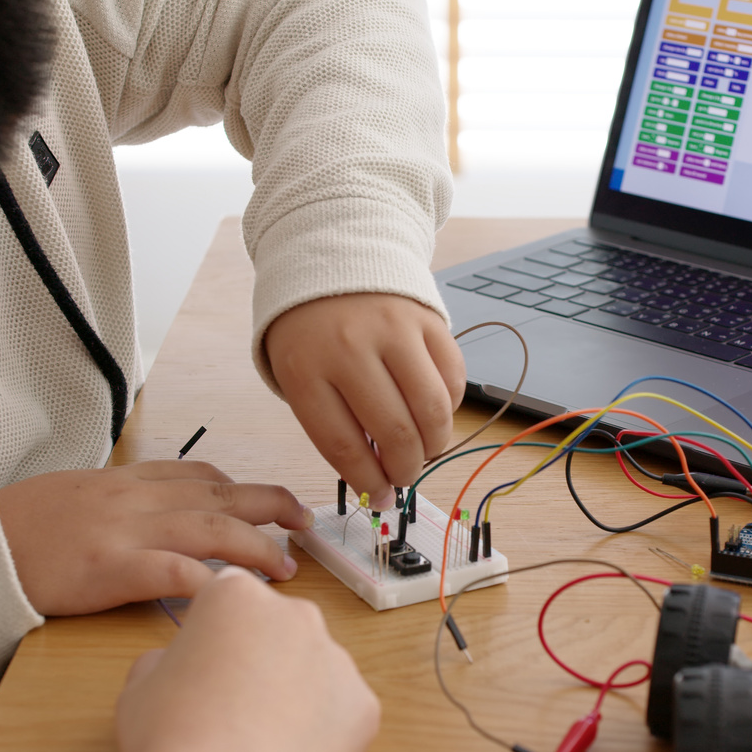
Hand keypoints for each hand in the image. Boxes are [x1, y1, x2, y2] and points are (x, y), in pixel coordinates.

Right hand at [0, 460, 310, 615]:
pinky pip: (173, 570)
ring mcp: (124, 531)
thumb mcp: (77, 499)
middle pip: (221, 493)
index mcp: (125, 481)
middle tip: (305, 522)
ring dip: (258, 547)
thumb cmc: (19, 532)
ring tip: (285, 567)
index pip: (201, 474)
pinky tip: (235, 597)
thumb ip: (123, 507)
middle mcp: (133, 498)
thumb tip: (161, 524)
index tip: (273, 503)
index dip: (244, 488)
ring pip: (212, 527)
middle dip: (271, 505)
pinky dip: (209, 581)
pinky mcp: (110, 569)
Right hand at [71, 568, 379, 751]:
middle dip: (260, 657)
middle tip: (231, 708)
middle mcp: (296, 615)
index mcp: (237, 596)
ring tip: (258, 743)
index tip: (206, 667)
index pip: (230, 599)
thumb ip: (164, 660)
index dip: (215, 636)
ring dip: (294, 693)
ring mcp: (338, 660)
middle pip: (278, 629)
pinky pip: (340, 712)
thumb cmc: (168, 742)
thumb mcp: (138, 687)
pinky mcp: (364, 706)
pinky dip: (321, 732)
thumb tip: (178, 665)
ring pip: (314, 669)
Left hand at [265, 293, 464, 499]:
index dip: (367, 481)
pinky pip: (453, 378)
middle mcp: (350, 347)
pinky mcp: (427, 318)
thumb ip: (331, 421)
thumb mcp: (299, 373)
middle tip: (404, 476)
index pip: (343, 445)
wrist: (330, 255)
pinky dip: (450, 407)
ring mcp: (393, 329)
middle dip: (404, 469)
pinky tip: (432, 412)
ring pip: (431, 410)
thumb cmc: (310, 329)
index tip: (379, 497)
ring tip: (423, 451)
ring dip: (434, 445)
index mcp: (306, 369)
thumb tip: (379, 477)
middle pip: (393, 432)